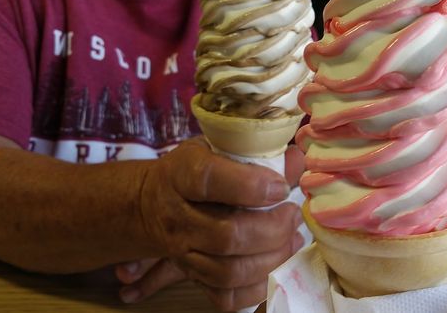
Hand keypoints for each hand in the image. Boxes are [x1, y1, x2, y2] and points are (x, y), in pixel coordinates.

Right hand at [132, 137, 303, 310]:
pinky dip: (257, 286)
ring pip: (229, 271)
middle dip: (273, 229)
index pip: (209, 180)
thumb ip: (257, 154)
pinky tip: (275, 265)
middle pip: (227, 235)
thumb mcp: (218, 149)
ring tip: (292, 239)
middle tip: (293, 215)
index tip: (280, 187)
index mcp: (181, 175)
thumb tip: (296, 161)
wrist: (150, 203)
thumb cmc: (194, 171)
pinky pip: (226, 296)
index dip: (250, 186)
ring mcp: (181, 252)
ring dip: (272, 258)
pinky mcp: (191, 276)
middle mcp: (177, 216)